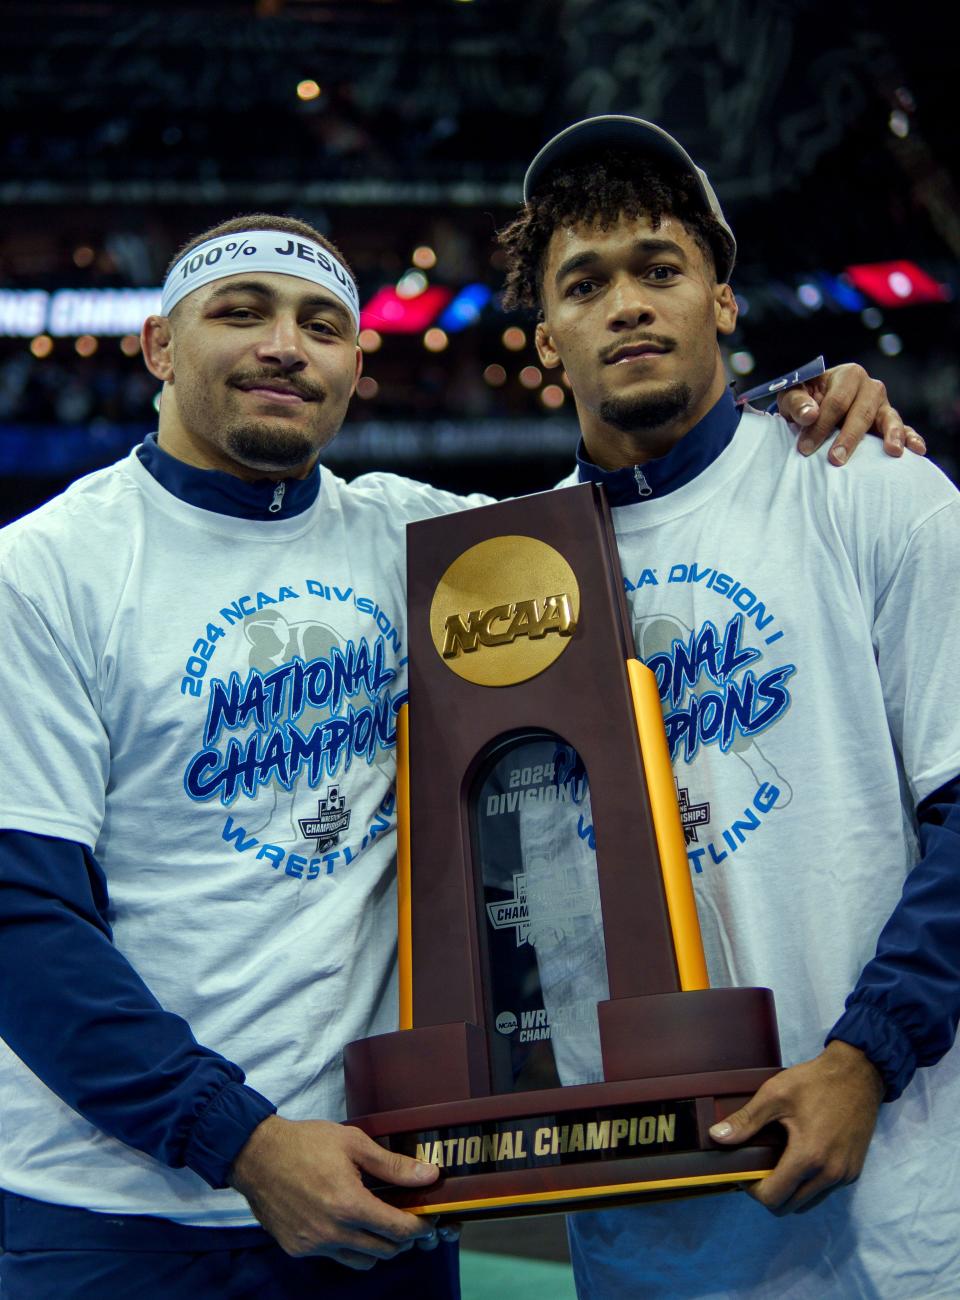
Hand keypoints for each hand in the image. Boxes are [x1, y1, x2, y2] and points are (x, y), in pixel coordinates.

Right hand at [230, 1115, 440, 1268]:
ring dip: (376, 1247)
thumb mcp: (353, 1144)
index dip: (419, 1227)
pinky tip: (345, 1222)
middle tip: (404, 1218)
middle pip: (384, 1251)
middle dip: (401, 1238)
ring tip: (376, 1223)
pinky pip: (334, 1257)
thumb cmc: (306, 1143)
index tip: (427, 1219)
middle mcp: (332, 1232)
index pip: (398, 1230)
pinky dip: (347, 1246)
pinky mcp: (298, 1249)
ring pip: (361, 1261)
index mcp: (349, 1204)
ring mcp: (313, 1245)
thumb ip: (393, 1165)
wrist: (257, 1155)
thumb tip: (429, 1175)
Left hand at [708, 1040, 883, 1214]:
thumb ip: (746, 1120)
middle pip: (789, 1207)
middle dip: (769, 1194)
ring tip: (776, 1164)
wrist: (858, 1074)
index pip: (773, 1198)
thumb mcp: (775, 1095)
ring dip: (789, 1192)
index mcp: (809, 1156)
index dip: (752, 1190)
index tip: (745, 1172)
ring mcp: (845, 1175)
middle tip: (757, 1169)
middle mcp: (830, 1174)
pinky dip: (807, 1186)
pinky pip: (824, 1192)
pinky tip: (797, 1160)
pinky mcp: (853, 1172)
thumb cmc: (815, 1081)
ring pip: (807, 1203)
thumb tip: (716, 1137)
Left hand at [776, 363, 925, 464]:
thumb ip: (796, 403)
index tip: (805, 448)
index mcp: (848, 375)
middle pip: (862, 412)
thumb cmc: (804, 401)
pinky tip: (917, 450)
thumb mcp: (792, 397)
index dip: (820, 425)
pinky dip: (910, 438)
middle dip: (849, 437)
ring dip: (891, 435)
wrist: (816, 407)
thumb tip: (809, 415)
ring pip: (888, 418)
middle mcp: (870, 387)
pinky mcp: (890, 422)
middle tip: (835, 460)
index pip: (836, 402)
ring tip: (892, 451)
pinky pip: (904, 428)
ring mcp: (883, 405)